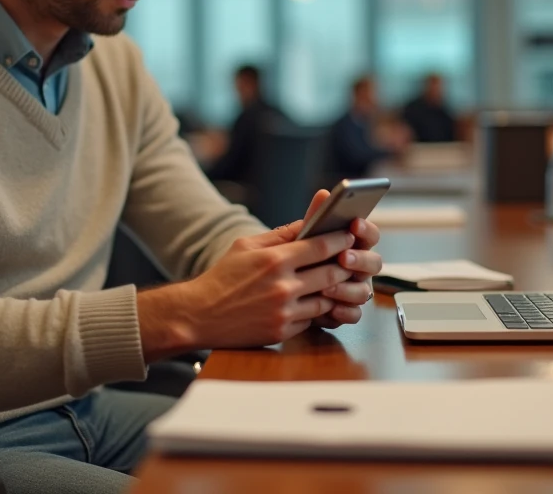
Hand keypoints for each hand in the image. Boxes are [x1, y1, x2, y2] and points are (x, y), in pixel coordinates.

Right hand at [138, 196, 354, 357]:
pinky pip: (312, 319)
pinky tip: (320, 301)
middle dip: (346, 265)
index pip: (321, 246)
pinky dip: (318, 310)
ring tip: (340, 280)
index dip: (341, 239)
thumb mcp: (246, 245)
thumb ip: (280, 234)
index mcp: (275, 259)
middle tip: (353, 258)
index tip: (349, 235)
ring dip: (337, 290)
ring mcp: (284, 312)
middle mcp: (283, 286)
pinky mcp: (282, 331)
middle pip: (332, 273)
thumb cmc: (222, 277)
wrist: (198, 314)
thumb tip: (308, 222)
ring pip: (327, 299)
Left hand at [301, 190, 382, 329]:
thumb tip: (324, 194)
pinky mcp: (343, 310)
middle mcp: (356, 267)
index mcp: (350, 245)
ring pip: (365, 291)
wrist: (267, 290)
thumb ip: (314, 219)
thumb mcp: (296, 238)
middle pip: (374, 263)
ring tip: (327, 288)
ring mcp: (351, 289)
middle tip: (343, 257)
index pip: (368, 234)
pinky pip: (354, 314)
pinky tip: (330, 308)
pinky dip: (344, 311)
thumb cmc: (287, 259)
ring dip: (349, 289)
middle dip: (360, 260)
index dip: (365, 229)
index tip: (354, 223)